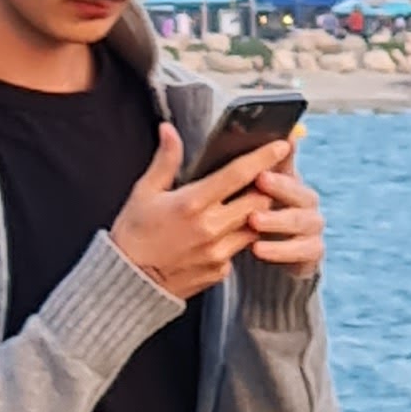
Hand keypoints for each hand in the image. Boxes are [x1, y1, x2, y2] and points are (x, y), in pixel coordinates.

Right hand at [110, 122, 276, 298]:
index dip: (263, 157)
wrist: (128, 282)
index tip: (281, 146)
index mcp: (192, 203)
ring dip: (254, 213)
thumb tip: (169, 129)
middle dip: (265, 187)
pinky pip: (239, 250)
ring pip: (255, 226)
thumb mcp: (144, 192)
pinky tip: (224, 233)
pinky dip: (237, 238)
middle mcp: (210, 228)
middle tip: (265, 178)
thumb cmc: (133, 234)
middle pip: (258, 200)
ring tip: (245, 204)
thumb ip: (164, 160)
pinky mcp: (220, 271)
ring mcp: (218, 253)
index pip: (238, 174)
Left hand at [246, 153, 323, 273]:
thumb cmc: (254, 218)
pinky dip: (280, 250)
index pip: (290, 166)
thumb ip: (252, 168)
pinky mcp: (314, 250)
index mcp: (291, 181)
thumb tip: (266, 137)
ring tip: (253, 220)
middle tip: (260, 179)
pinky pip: (302, 250)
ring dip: (277, 219)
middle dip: (280, 185)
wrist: (268, 256)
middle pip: (300, 191)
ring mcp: (313, 226)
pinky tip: (258, 249)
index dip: (281, 157)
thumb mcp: (248, 194)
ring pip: (301, 220)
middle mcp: (307, 201)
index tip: (264, 154)